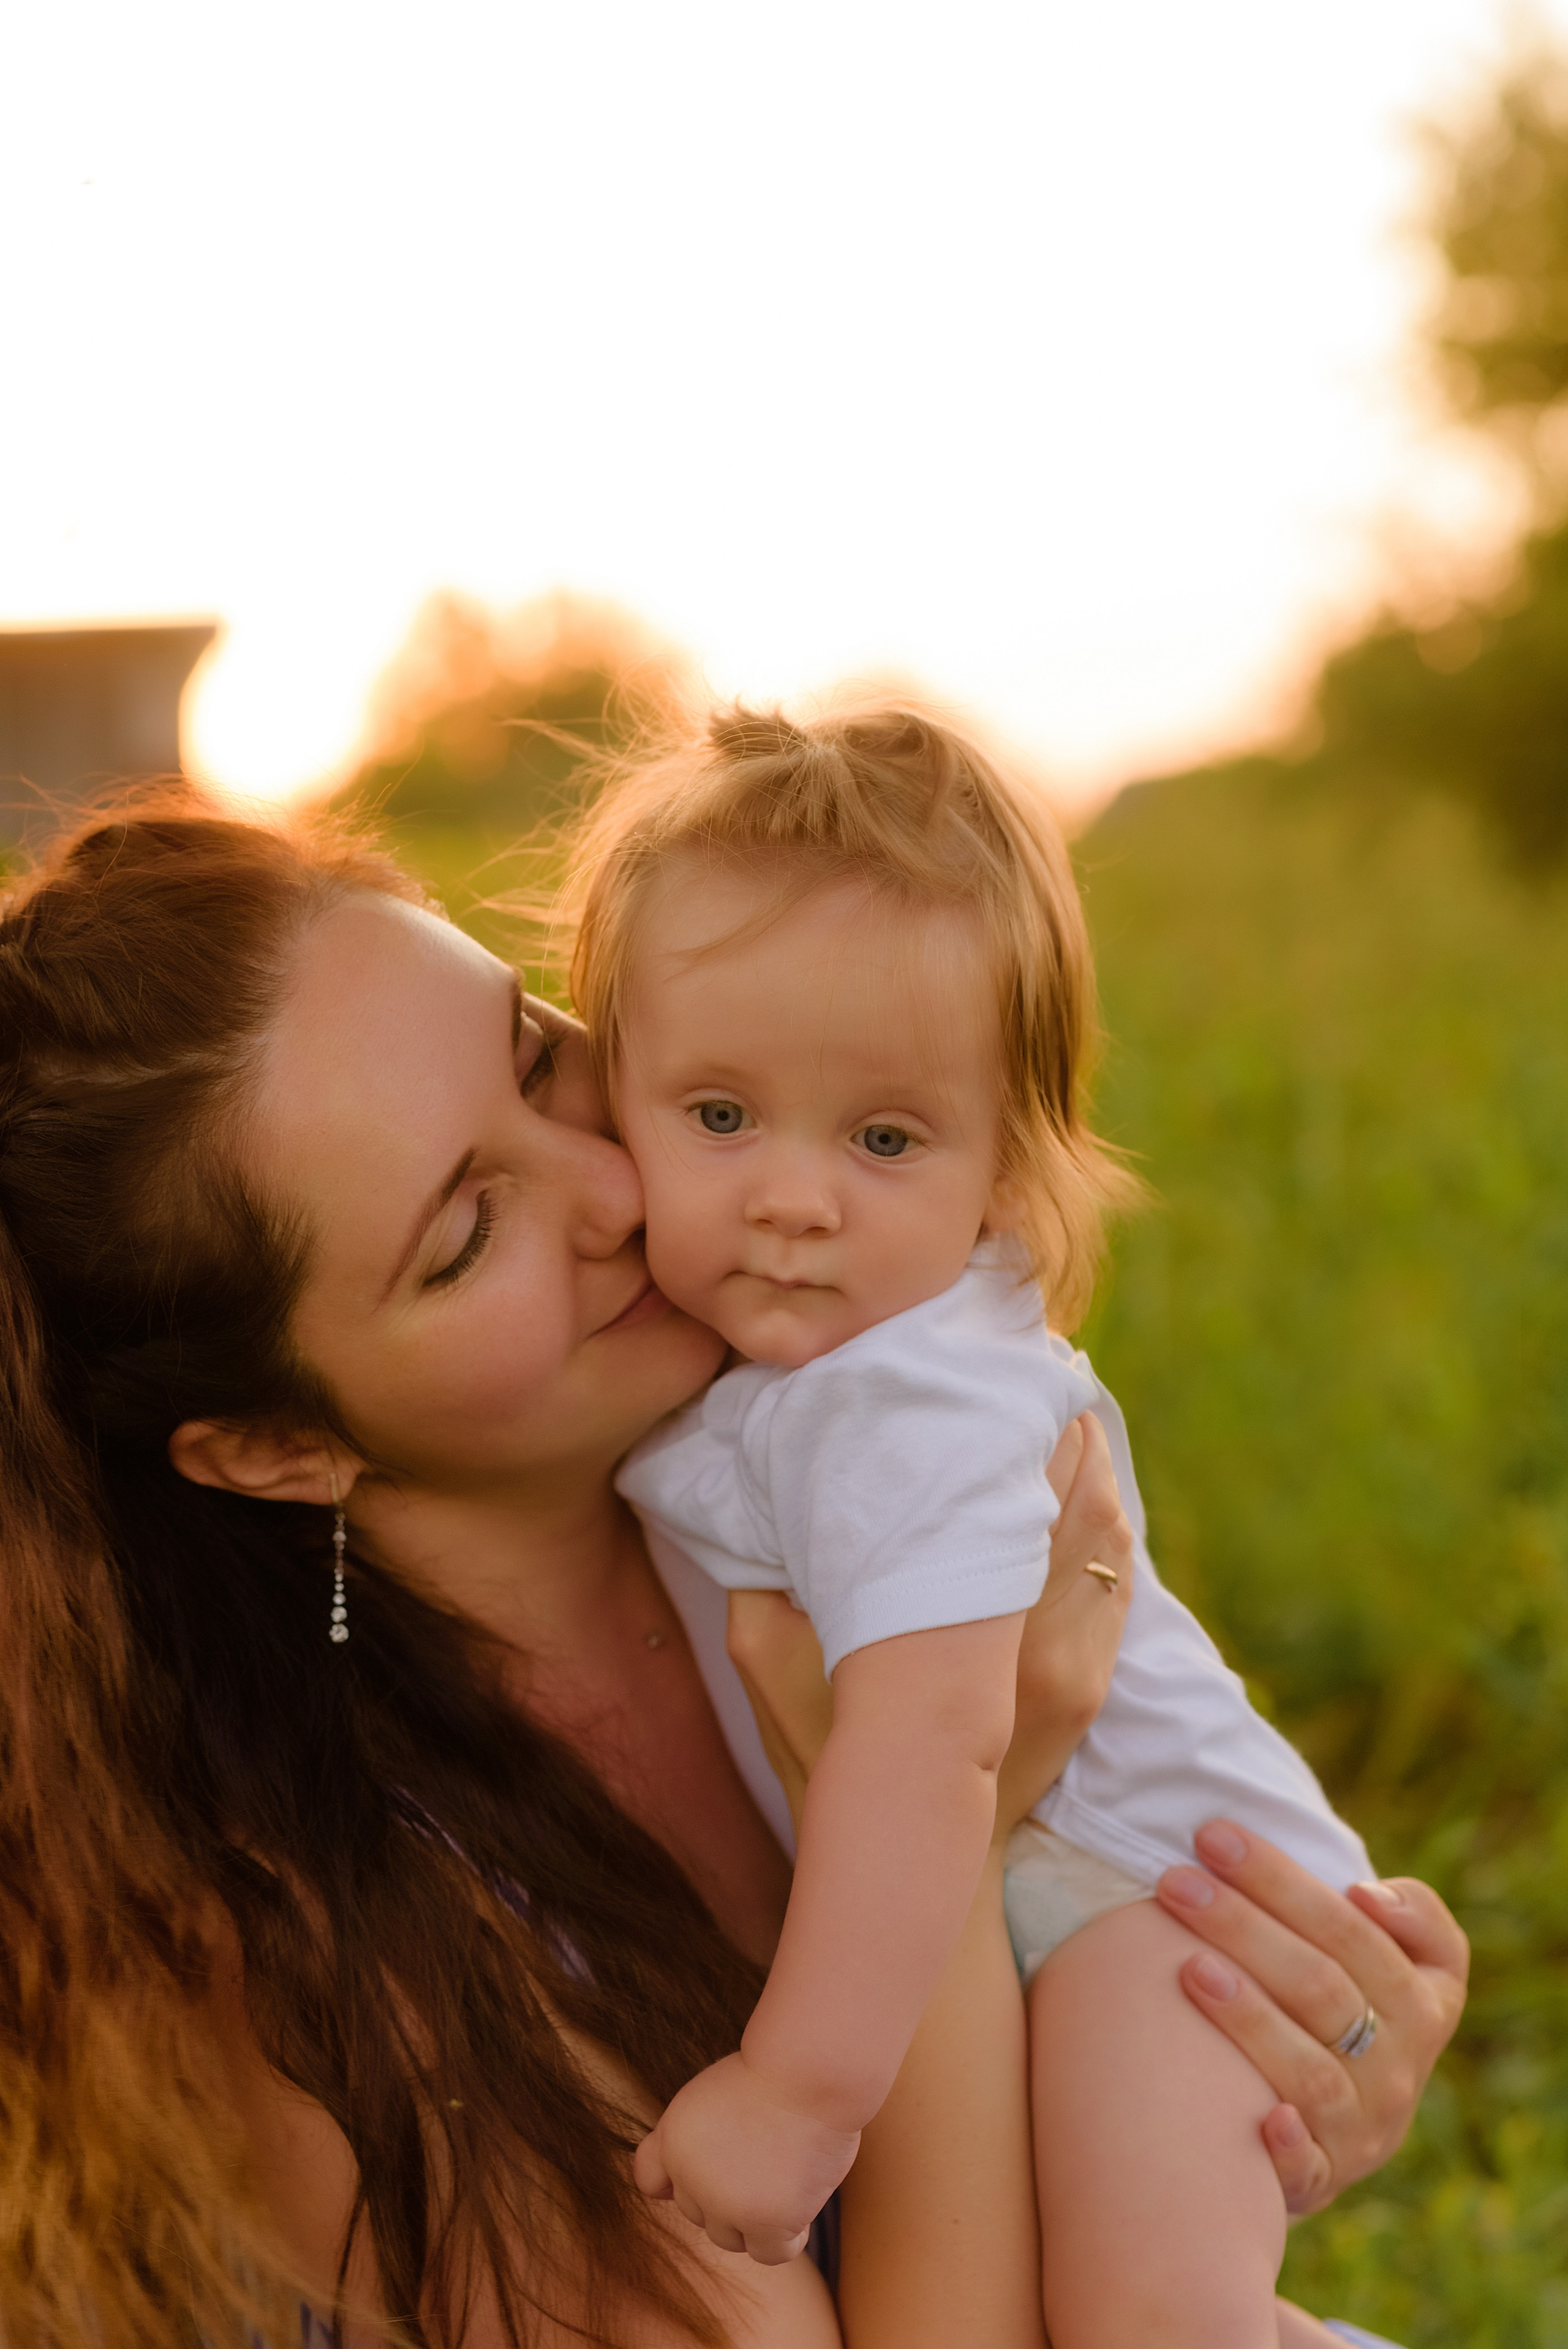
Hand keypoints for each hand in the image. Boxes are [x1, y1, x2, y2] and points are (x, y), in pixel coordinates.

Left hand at [633, 2050, 860, 2263]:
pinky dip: (786, 2238)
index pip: (650, 2179)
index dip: (681, 2177)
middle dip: (726, 2193)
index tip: (713, 2163)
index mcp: (672, 2139)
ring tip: (784, 2179)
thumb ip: (698, 2137)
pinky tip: (800, 2208)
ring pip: (730, 2237)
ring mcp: (727, 2206)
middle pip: (699, 2212)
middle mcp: (690, 2179)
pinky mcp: (765, 2224)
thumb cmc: (772, 2072)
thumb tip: (701, 2179)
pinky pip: (769, 2253)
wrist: (808, 2072)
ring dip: (753, 2218)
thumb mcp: (713, 2093)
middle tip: (765, 2157)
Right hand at [727, 1410, 1133, 1846]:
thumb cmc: (823, 1751)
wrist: (904, 1848)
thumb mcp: (766, 1661)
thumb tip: (771, 1483)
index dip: (1017, 1428)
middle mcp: (1036, 1644)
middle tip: (1033, 1376)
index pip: (1016, 1497)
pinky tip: (1080, 1493)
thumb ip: (762, 1576)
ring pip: (1107, 1539)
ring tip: (1060, 1417)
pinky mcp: (1092, 1686)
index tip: (995, 1379)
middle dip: (1064, 1431)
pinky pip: (1116, 1585)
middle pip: (1081, 1502)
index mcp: (964, 1629)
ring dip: (1093, 1472)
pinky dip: (1104, 1530)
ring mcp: (1076, 1667)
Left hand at [1158, 1820, 1468, 2213]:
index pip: (1351, 1930)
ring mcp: (1363, 2127)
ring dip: (1247, 2018)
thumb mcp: (1411, 1962)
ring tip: (1185, 1966)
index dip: (1281, 1879)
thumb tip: (1367, 1895)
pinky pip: (1309, 2168)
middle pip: (1320, 1988)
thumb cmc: (1355, 2005)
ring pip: (1308, 2070)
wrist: (1346, 2122)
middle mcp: (1400, 2069)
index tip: (1213, 1835)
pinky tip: (1256, 2117)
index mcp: (1424, 2003)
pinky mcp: (1325, 2178)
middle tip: (1172, 1881)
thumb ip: (1414, 1918)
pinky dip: (1286, 2147)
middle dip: (1241, 1925)